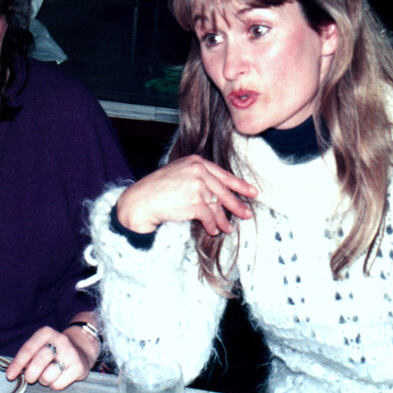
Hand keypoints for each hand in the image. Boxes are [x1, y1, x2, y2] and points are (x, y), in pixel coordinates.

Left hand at [7, 326, 90, 389]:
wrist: (81, 351)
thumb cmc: (53, 352)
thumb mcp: (39, 347)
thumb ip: (27, 357)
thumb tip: (12, 373)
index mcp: (46, 333)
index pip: (28, 349)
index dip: (17, 364)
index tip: (10, 376)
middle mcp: (60, 340)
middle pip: (39, 360)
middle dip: (31, 374)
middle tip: (30, 378)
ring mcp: (71, 353)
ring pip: (48, 376)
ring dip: (44, 380)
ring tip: (48, 375)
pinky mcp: (79, 367)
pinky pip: (58, 384)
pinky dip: (55, 385)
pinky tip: (59, 377)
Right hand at [116, 155, 257, 236]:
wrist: (140, 201)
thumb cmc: (157, 190)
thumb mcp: (179, 175)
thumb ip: (198, 179)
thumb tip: (218, 196)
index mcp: (196, 161)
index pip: (223, 174)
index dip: (239, 184)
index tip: (252, 192)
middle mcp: (198, 171)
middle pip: (224, 190)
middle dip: (237, 205)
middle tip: (247, 214)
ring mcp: (197, 186)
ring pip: (217, 205)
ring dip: (223, 220)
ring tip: (228, 228)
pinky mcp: (194, 202)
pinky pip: (209, 217)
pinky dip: (212, 225)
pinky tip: (213, 230)